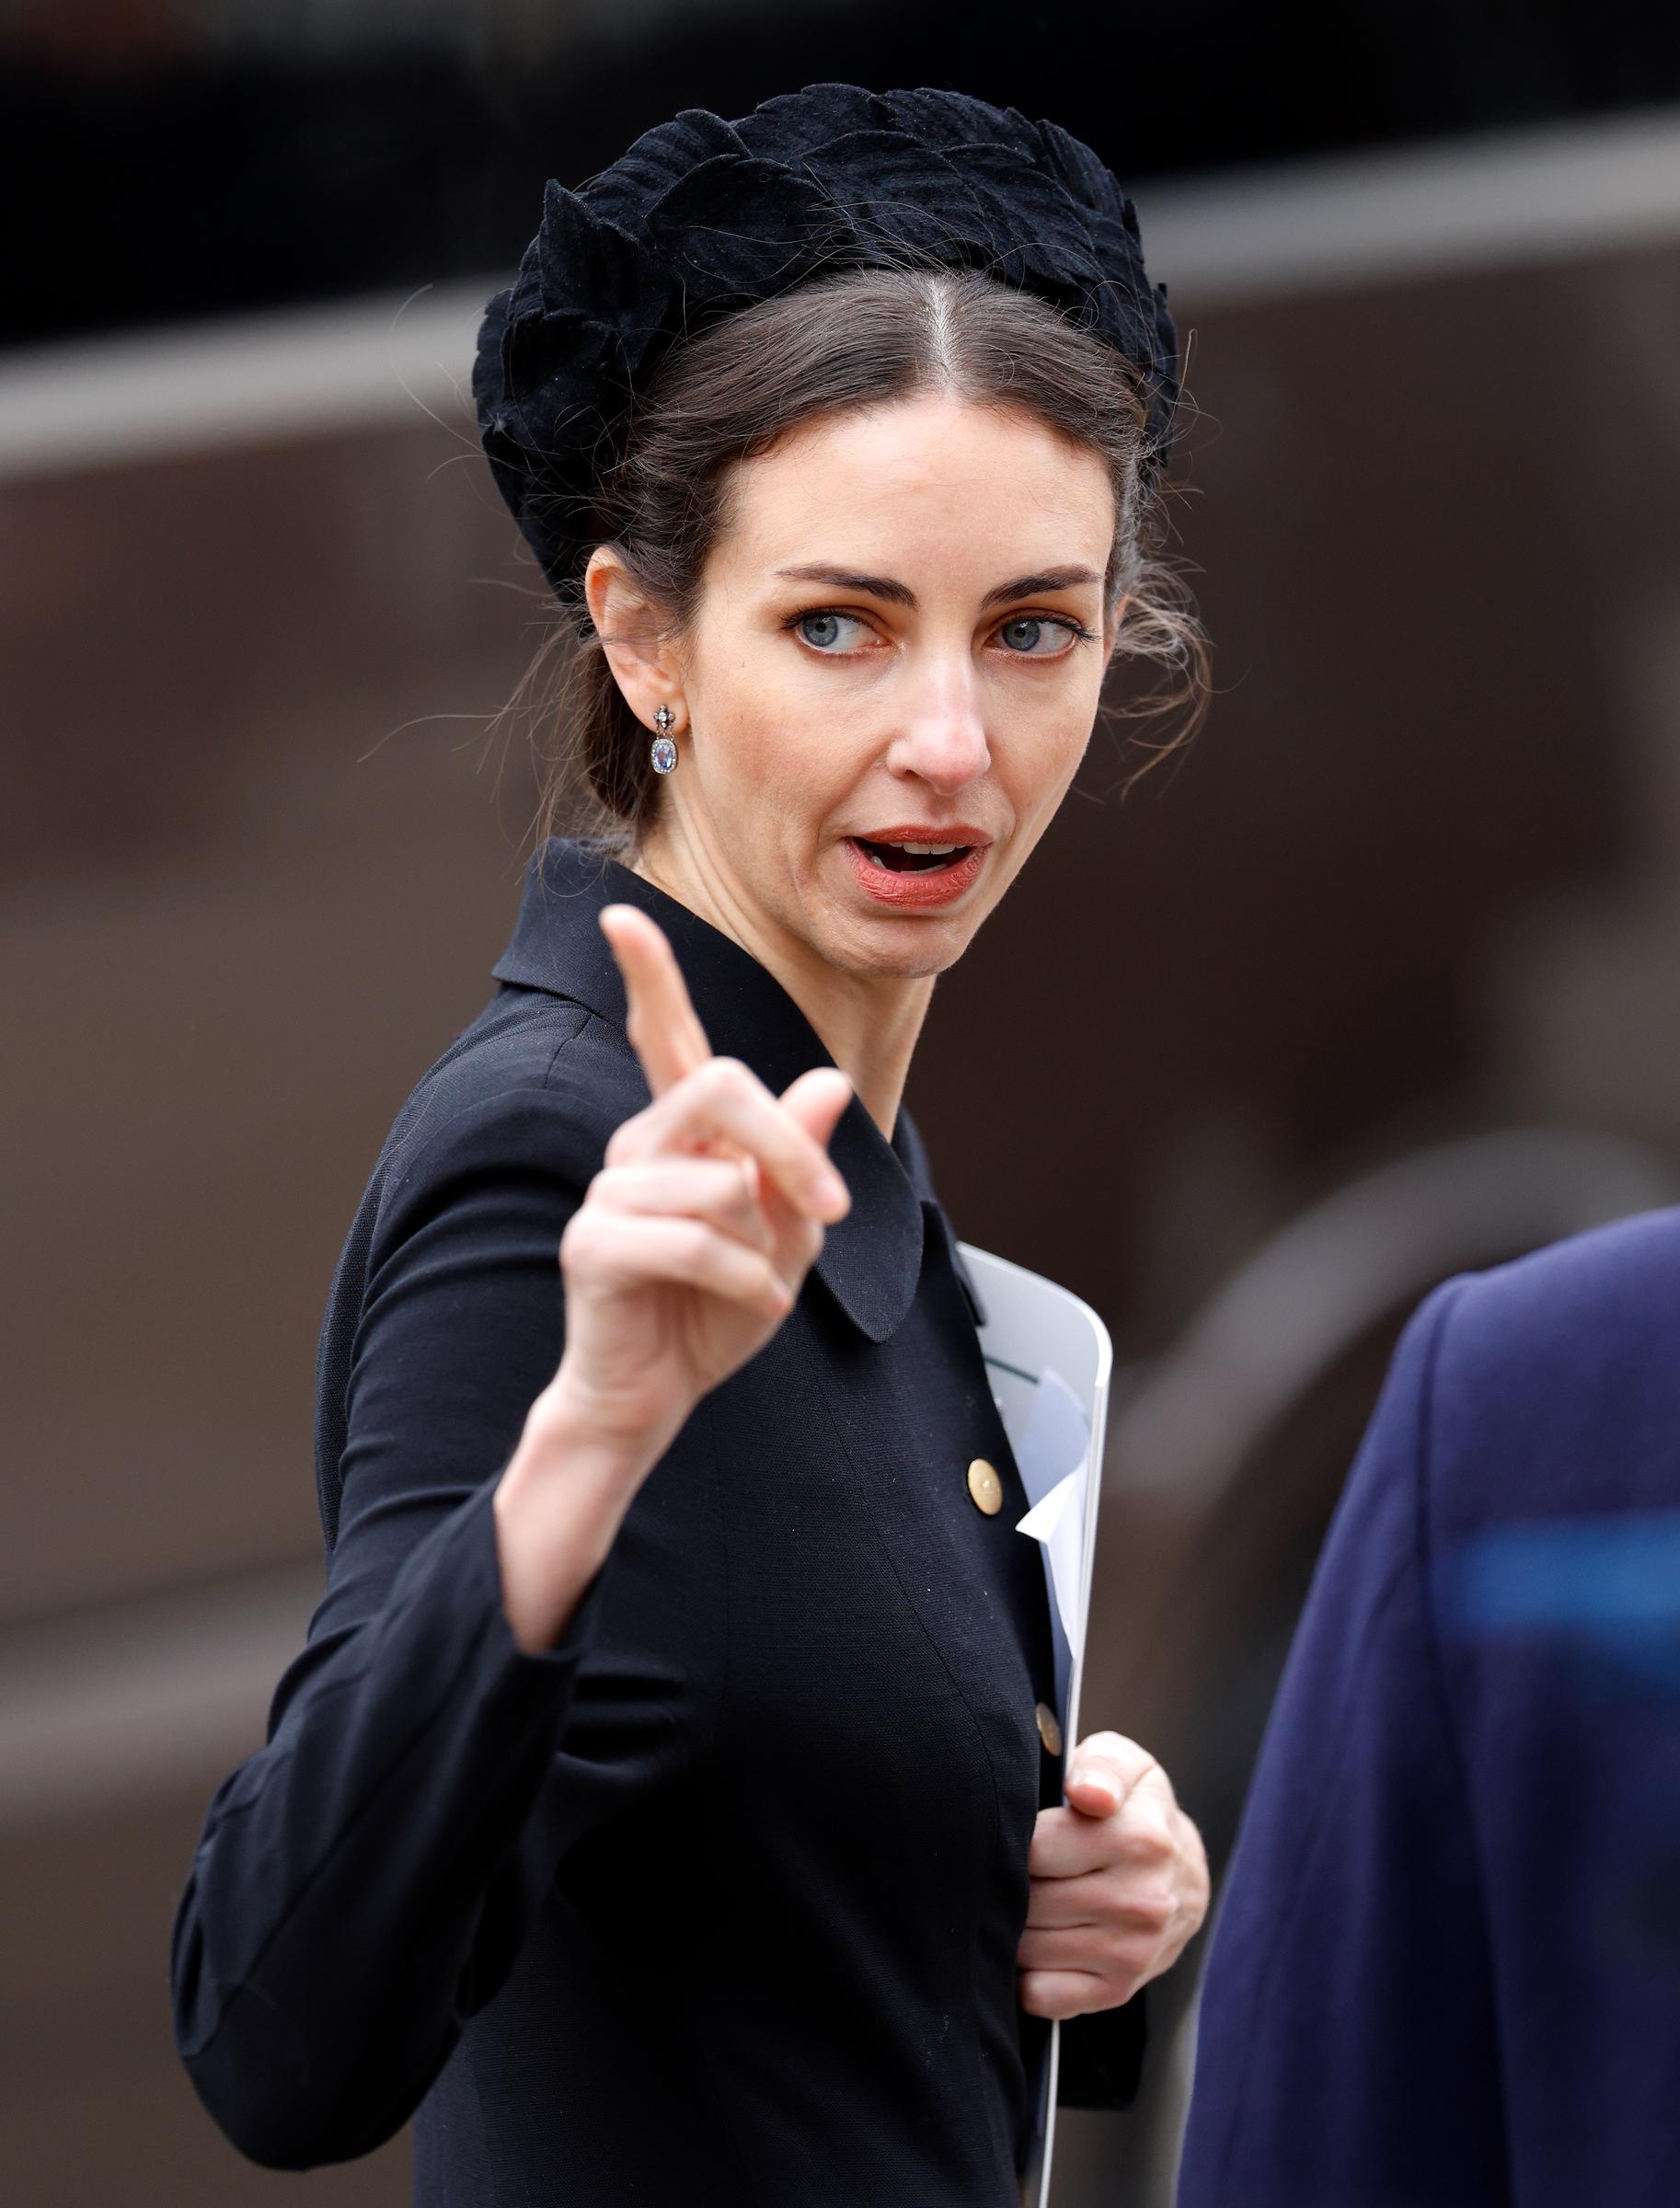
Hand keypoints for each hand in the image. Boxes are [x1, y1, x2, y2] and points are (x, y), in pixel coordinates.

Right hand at [540, 902, 853, 1461]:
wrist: (657, 1398)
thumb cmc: (716, 1313)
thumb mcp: (787, 1239)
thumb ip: (802, 1165)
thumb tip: (827, 1083)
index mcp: (683, 1135)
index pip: (665, 1037)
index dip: (648, 976)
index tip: (619, 914)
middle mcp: (639, 1146)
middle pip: (721, 1084)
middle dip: (791, 1146)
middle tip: (833, 1210)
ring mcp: (609, 1192)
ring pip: (720, 1182)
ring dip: (766, 1248)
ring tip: (758, 1289)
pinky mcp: (594, 1245)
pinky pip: (696, 1242)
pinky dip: (746, 1283)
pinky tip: (752, 1311)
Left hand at [1016, 1731, 1208, 2019]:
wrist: (1183, 1875)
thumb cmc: (1136, 1810)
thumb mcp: (1124, 1765)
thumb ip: (1101, 1766)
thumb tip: (1086, 1792)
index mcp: (1140, 1839)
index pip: (1036, 1850)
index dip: (1016, 1839)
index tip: (1022, 1830)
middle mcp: (1141, 1902)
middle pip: (1028, 1901)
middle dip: (1012, 1883)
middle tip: (1024, 1867)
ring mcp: (1131, 1953)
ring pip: (1029, 1948)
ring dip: (1016, 1926)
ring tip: (1032, 1899)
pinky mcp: (1117, 1990)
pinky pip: (1042, 1995)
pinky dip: (1027, 1973)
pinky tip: (1041, 1940)